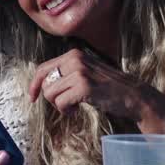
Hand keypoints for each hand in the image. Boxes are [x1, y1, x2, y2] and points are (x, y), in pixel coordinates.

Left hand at [28, 49, 164, 130]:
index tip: (32, 97)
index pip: (43, 68)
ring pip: (51, 94)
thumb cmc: (108, 87)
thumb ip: (67, 73)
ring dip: (60, 105)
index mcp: (73, 54)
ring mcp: (79, 72)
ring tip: (74, 106)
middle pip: (45, 83)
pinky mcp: (84, 86)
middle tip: (66, 104)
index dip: (35, 84)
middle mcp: (74, 59)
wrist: (132, 95)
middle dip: (51, 98)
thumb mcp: (86, 72)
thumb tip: (43, 84)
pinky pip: (60, 102)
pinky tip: (77, 109)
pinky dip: (66, 110)